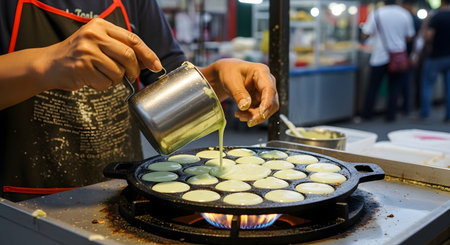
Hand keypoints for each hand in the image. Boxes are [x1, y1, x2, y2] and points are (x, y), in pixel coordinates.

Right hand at [41, 18, 161, 90]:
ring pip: (118, 71)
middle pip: (128, 55)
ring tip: (104, 75)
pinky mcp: (82, 67)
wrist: (50, 64)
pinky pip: (105, 82)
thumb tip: (149, 62)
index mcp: (101, 25)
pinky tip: (93, 79)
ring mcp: (87, 51)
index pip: (133, 39)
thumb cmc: (79, 55)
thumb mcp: (99, 43)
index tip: (156, 66)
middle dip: (134, 70)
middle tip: (131, 76)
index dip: (148, 54)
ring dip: (116, 79)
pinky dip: (104, 85)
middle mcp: (93, 35)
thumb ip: (121, 48)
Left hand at [200, 58, 278, 126]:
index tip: (261, 114)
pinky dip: (252, 116)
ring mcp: (265, 91)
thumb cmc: (229, 72)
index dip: (267, 103)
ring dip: (254, 116)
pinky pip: (261, 111)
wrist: (227, 74)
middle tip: (247, 120)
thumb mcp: (231, 81)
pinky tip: (241, 114)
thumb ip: (238, 94)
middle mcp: (267, 82)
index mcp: (261, 72)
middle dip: (260, 113)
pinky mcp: (261, 99)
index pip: (269, 90)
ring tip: (239, 115)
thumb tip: (245, 106)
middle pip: (271, 102)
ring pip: (267, 109)